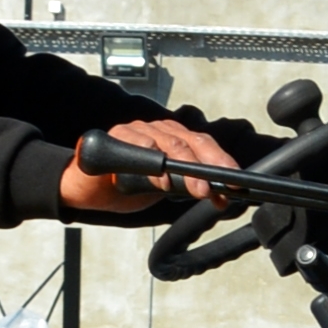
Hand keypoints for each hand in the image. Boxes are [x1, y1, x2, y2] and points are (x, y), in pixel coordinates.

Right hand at [69, 115, 237, 220]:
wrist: (90, 189)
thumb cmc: (128, 184)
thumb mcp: (164, 188)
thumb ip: (188, 187)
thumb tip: (220, 197)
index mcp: (174, 138)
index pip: (204, 145)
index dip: (222, 161)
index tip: (237, 181)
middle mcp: (160, 130)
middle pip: (189, 142)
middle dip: (205, 168)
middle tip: (213, 191)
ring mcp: (139, 130)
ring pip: (167, 142)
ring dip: (183, 167)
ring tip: (195, 188)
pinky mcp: (117, 135)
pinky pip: (137, 144)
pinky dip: (151, 161)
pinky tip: (160, 178)